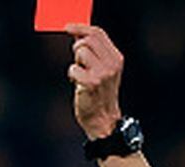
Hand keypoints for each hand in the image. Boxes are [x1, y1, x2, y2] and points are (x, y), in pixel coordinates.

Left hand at [64, 23, 123, 139]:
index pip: (98, 33)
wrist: (103, 120)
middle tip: (78, 62)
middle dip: (77, 48)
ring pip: (80, 52)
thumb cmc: (99, 95)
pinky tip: (78, 85)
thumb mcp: (103, 70)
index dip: (81, 28)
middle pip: (88, 40)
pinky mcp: (91, 83)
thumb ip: (94, 53)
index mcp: (116, 58)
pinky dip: (72, 75)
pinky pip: (73, 69)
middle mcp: (112, 64)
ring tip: (81, 76)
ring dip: (75, 63)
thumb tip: (78, 35)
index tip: (68, 27)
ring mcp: (103, 73)